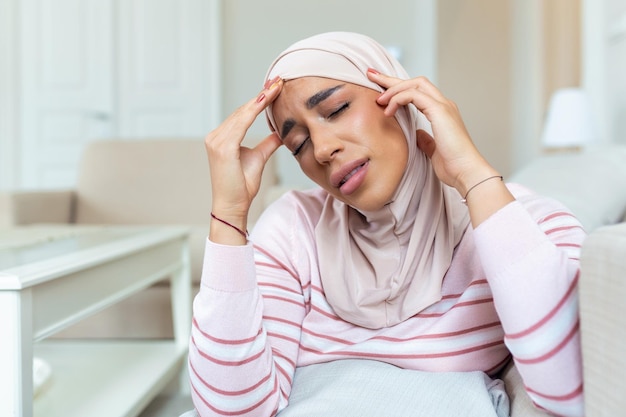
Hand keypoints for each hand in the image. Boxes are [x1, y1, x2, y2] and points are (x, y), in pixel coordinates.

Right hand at [204, 77, 283, 239]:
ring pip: (242, 114)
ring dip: (260, 99)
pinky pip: (240, 124)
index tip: (275, 86)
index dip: (259, 100)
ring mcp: (216, 140)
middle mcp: (215, 136)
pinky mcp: (222, 147)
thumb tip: (279, 132)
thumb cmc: (241, 186)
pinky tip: (265, 99)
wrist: (232, 206)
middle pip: (242, 110)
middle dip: (262, 95)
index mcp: (222, 138)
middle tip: (279, 80)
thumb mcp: (258, 158)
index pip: (243, 114)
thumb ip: (266, 144)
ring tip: (276, 86)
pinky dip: (253, 110)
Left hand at [366, 70, 496, 195]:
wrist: (466, 172)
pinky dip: (399, 99)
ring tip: (379, 101)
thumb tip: (417, 135)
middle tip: (371, 75)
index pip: (418, 92)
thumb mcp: (434, 150)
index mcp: (442, 112)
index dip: (398, 88)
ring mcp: (443, 106)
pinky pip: (414, 95)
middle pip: (415, 82)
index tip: (379, 88)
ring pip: (414, 84)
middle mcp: (444, 104)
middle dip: (391, 79)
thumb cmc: (453, 165)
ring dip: (393, 89)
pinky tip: (389, 110)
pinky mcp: (440, 111)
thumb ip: (425, 140)